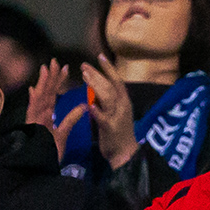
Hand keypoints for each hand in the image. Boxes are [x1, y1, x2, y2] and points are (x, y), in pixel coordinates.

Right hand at [26, 60, 84, 155]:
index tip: (65, 68)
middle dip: (50, 77)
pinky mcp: (31, 127)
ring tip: (46, 69)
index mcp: (46, 115)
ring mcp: (34, 120)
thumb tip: (83, 105)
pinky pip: (32, 112)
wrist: (40, 167)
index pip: (53, 94)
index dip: (58, 81)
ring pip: (38, 99)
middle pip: (45, 93)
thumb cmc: (50, 151)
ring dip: (42, 84)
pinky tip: (34, 90)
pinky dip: (33, 101)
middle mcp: (39, 115)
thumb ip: (71, 118)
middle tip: (55, 61)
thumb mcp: (64, 133)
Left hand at [81, 55, 136, 169]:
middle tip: (84, 66)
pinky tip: (89, 105)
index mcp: (123, 100)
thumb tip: (96, 86)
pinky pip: (103, 118)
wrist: (125, 153)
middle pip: (110, 86)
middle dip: (97, 74)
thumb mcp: (115, 111)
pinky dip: (97, 111)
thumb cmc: (119, 131)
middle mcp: (122, 105)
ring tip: (85, 76)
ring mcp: (117, 116)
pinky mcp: (110, 128)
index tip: (100, 56)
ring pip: (108, 97)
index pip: (116, 80)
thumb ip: (106, 100)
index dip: (109, 68)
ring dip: (96, 86)